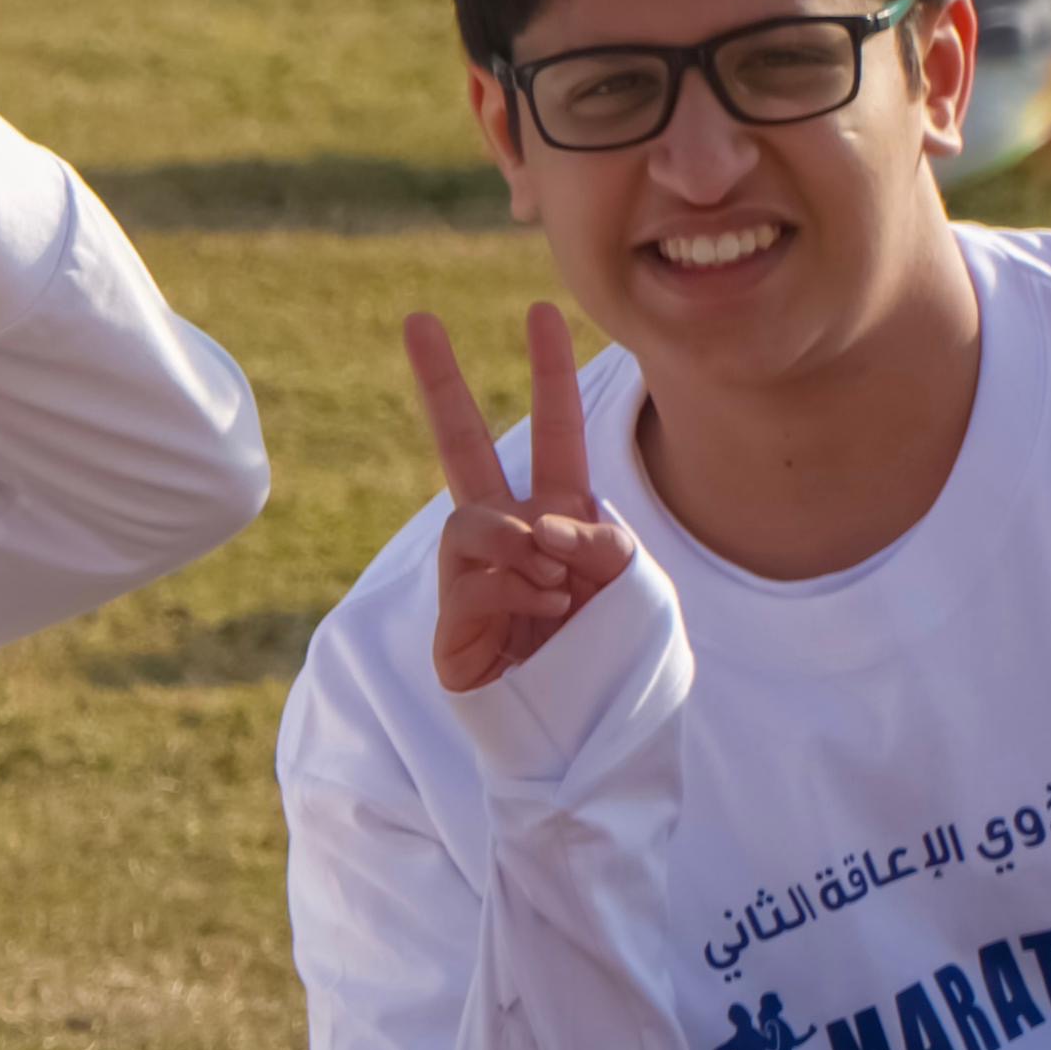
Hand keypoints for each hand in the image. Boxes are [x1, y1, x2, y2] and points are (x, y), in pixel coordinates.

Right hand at [406, 301, 635, 692]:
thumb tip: (534, 527)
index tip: (541, 310)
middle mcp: (508, 538)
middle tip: (417, 318)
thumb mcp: (633, 585)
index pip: (554, 433)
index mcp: (559, 518)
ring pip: (477, 520)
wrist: (582, 739)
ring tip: (555, 590)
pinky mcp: (452, 623)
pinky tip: (543, 614)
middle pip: (462, 446)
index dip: (549, 374)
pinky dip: (517, 590)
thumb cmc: (610, 661)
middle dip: (441, 383)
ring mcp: (472, 577)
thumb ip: (598, 540)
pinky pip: (473, 580)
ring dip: (523, 546)